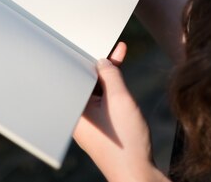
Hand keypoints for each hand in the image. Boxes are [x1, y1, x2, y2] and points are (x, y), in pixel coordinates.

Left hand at [74, 42, 169, 181]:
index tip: (90, 42)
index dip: (83, 55)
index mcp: (72, 108)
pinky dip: (111, 89)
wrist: (137, 175)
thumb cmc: (125, 141)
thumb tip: (103, 61)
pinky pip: (102, 101)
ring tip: (119, 53)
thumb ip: (111, 75)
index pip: (73, 75)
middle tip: (112, 46)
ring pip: (95, 90)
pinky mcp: (99, 127)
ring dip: (107, 74)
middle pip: (84, 80)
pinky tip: (121, 77)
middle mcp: (76, 115)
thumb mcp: (120, 99)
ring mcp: (88, 121)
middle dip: (98, 63)